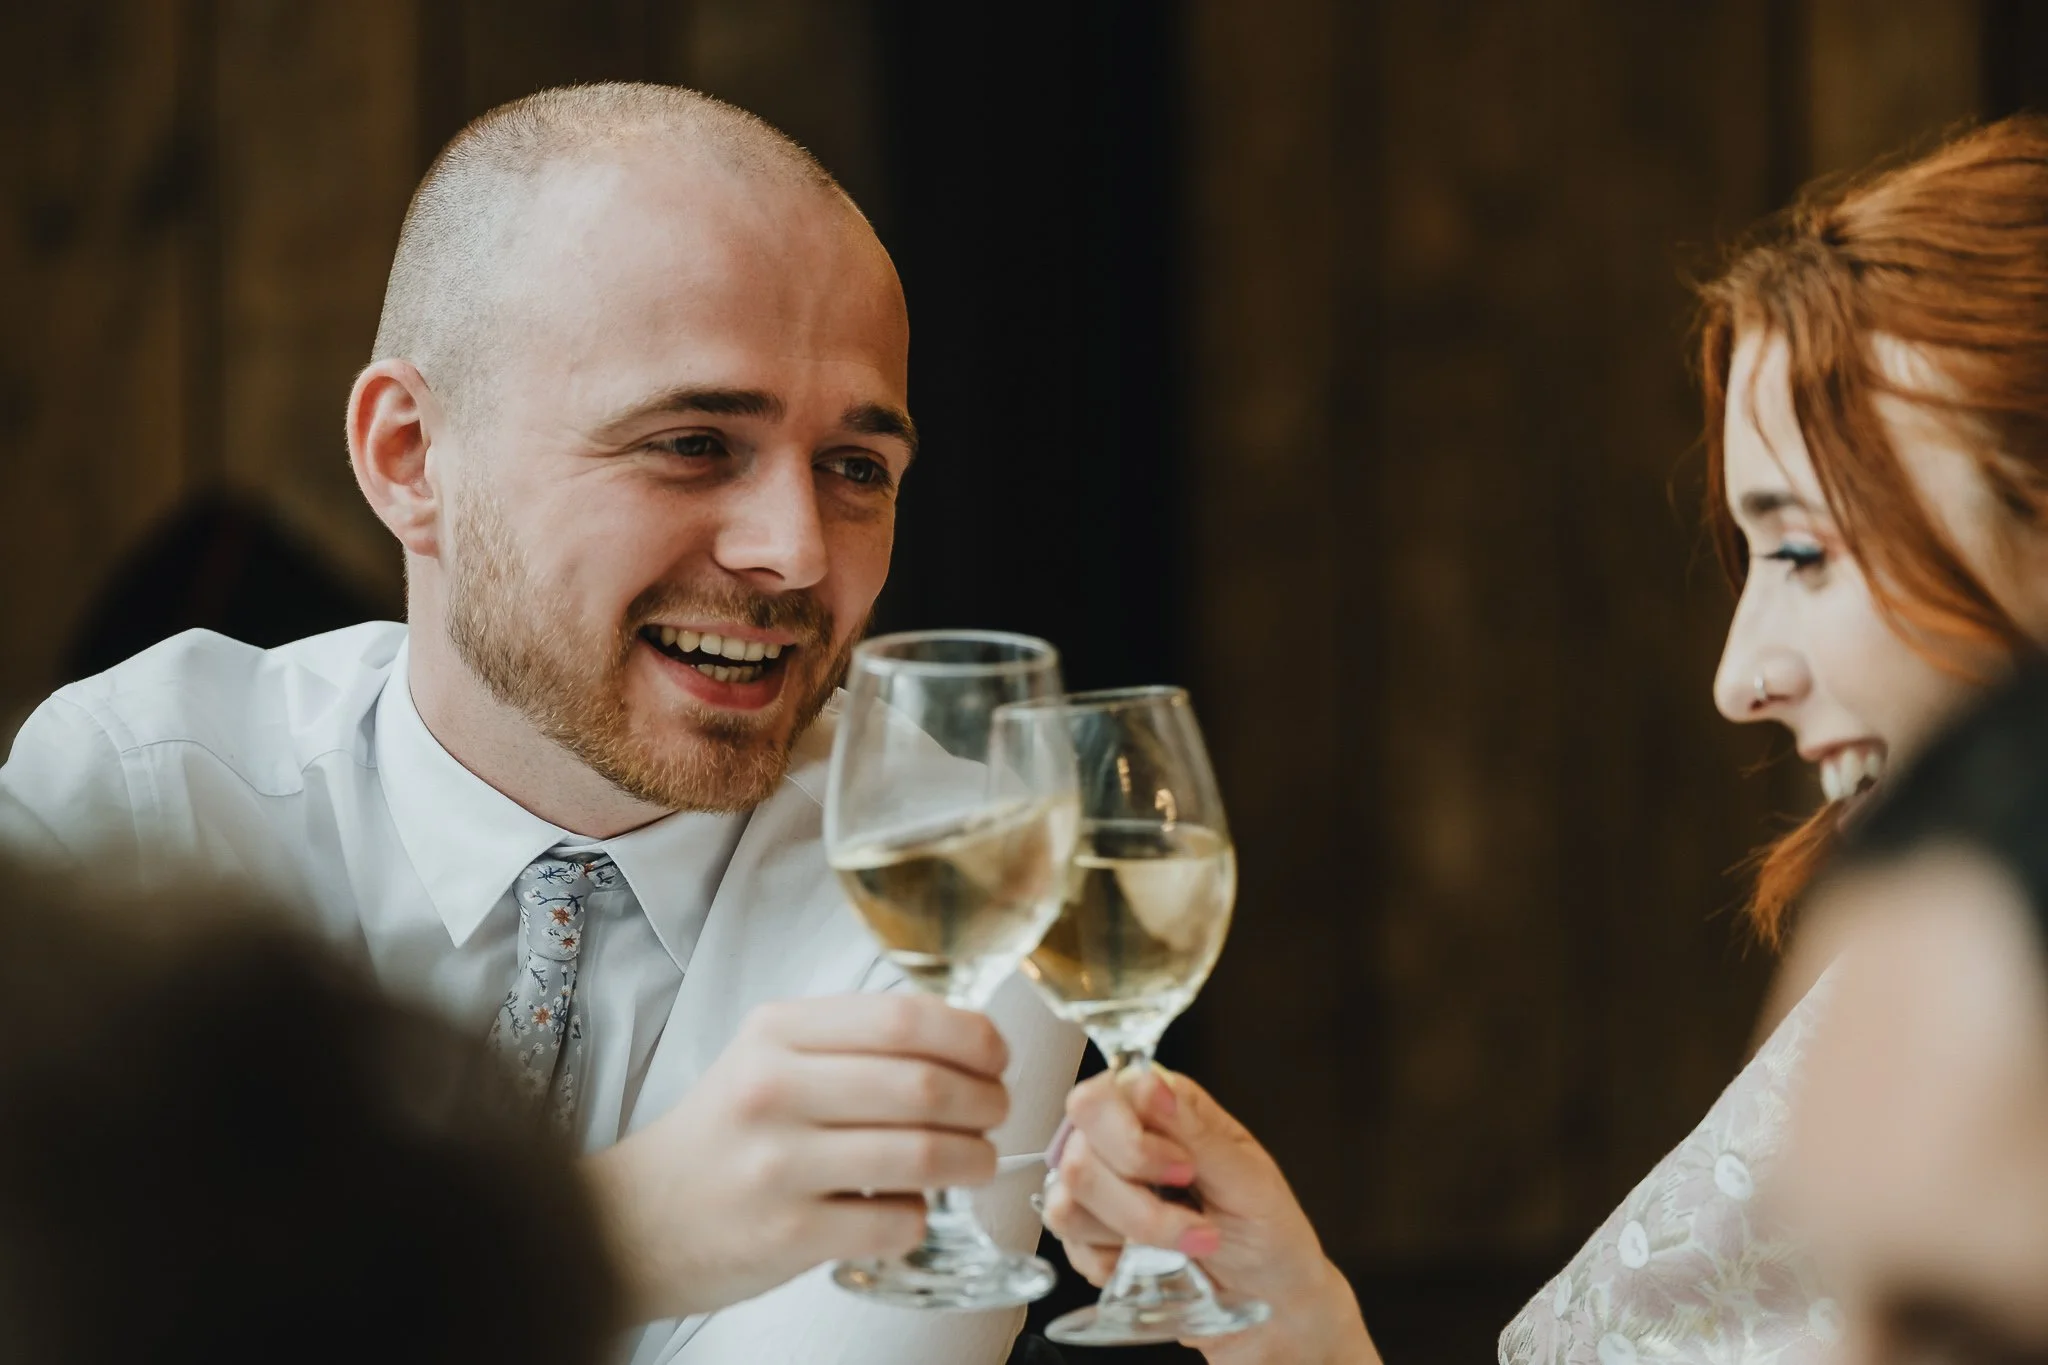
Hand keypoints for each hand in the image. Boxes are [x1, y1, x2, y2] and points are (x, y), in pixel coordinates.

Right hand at [586, 993, 1009, 1319]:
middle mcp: (774, 1090)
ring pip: (922, 1157)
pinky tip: (907, 1210)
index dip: (972, 1037)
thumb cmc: (726, 1133)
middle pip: (924, 1086)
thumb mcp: (769, 1055)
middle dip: (985, 1101)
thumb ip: (852, 1039)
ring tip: (975, 1163)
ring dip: (972, 1161)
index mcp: (778, 1032)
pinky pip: (893, 1223)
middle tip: (995, 1112)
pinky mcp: (786, 1236)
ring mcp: (778, 1166)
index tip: (997, 1056)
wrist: (635, 1219)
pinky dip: (920, 1218)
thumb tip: (967, 1038)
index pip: (904, 1018)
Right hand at [1043, 1066, 1378, 1364]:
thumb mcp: (1248, 1176)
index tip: (1185, 1170)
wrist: (1270, 1293)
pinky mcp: (1085, 1233)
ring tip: (1188, 1242)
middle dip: (1140, 1204)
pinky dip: (1118, 1263)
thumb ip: (1196, 1132)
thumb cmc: (1267, 1226)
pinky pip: (1071, 1246)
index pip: (1100, 1097)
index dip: (1132, 1141)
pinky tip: (1156, 1260)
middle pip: (1077, 1154)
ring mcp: (1096, 1185)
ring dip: (1137, 1235)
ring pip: (1069, 1204)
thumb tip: (1152, 1086)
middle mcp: (1118, 1136)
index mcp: (1160, 1103)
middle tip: (1196, 1219)